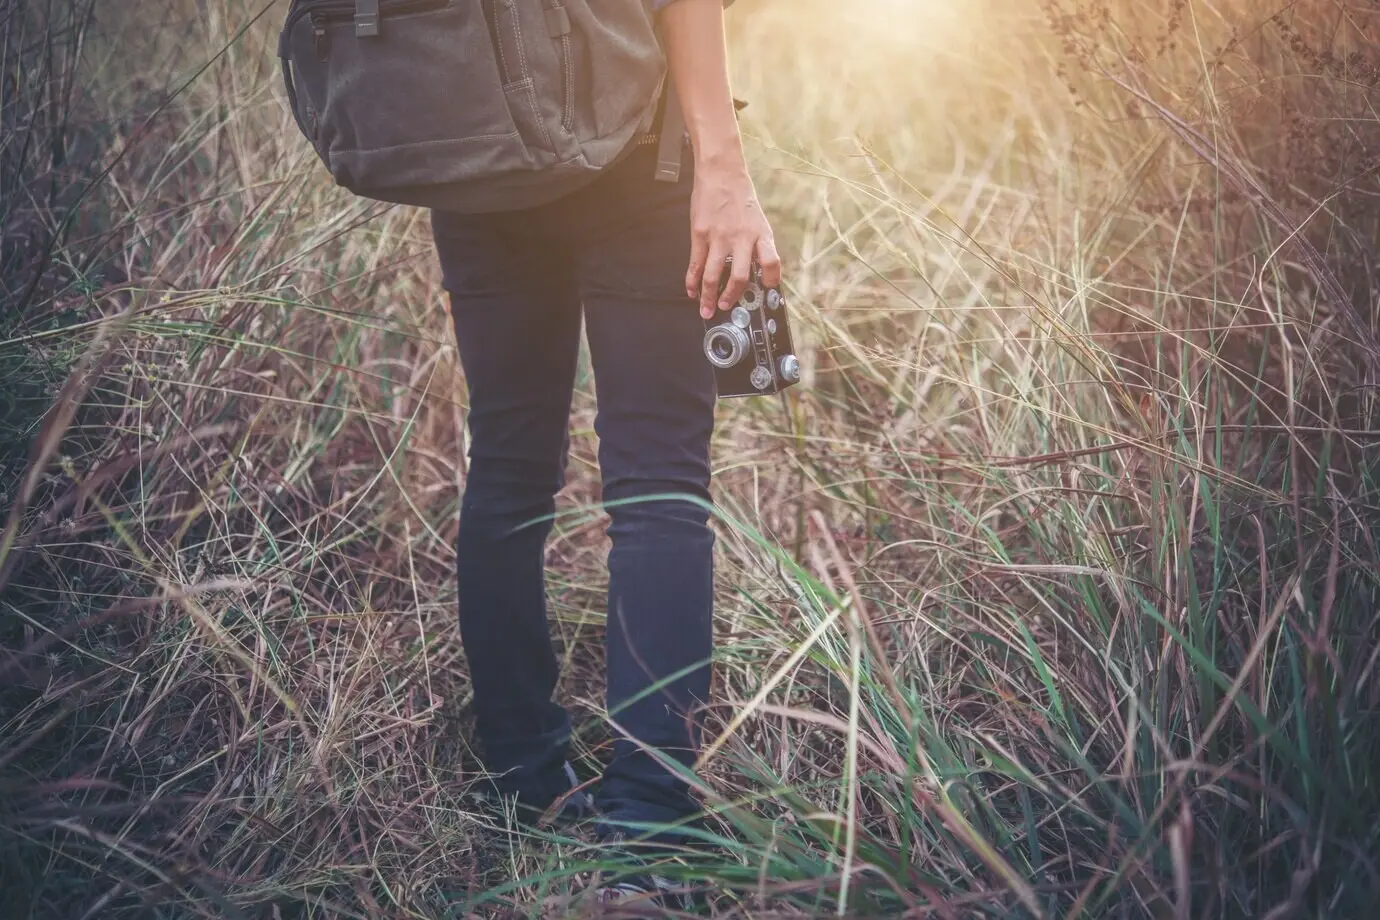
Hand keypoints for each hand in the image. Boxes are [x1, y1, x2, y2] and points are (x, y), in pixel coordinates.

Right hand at [686, 157, 780, 319]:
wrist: (721, 173)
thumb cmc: (740, 196)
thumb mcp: (758, 220)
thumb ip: (758, 243)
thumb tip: (756, 269)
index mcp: (760, 234)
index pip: (772, 262)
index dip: (772, 280)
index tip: (767, 289)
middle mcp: (742, 238)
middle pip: (740, 276)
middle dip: (732, 296)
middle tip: (727, 306)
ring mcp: (719, 237)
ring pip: (714, 275)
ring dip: (709, 296)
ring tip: (707, 308)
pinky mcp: (700, 234)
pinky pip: (696, 264)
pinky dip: (692, 281)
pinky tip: (692, 290)